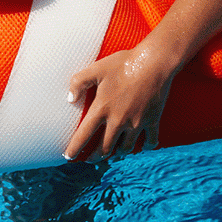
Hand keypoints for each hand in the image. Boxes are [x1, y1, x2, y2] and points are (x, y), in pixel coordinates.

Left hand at [64, 43, 175, 160]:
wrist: (154, 62)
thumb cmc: (123, 63)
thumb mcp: (95, 69)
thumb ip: (78, 83)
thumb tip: (70, 99)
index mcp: (102, 109)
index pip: (83, 135)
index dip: (74, 148)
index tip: (68, 157)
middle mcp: (118, 120)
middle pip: (104, 148)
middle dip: (95, 156)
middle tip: (90, 159)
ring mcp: (136, 122)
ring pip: (125, 148)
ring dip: (117, 154)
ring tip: (112, 154)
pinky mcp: (152, 120)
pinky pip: (149, 141)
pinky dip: (145, 147)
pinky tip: (142, 147)